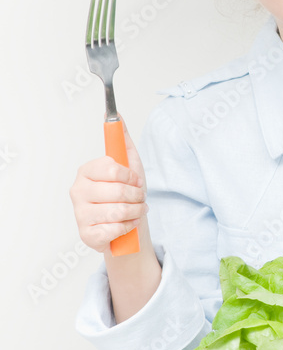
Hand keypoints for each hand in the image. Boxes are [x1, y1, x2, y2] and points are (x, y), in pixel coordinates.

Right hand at [69, 115, 149, 255]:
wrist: (127, 226)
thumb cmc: (127, 195)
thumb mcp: (129, 164)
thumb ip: (122, 140)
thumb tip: (116, 114)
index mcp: (86, 171)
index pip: (112, 168)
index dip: (130, 176)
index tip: (135, 180)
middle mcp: (78, 191)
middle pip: (118, 192)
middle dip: (137, 196)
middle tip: (139, 198)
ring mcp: (80, 214)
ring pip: (118, 212)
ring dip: (136, 212)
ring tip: (137, 211)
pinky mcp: (86, 235)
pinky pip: (115, 229)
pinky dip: (128, 227)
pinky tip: (127, 224)